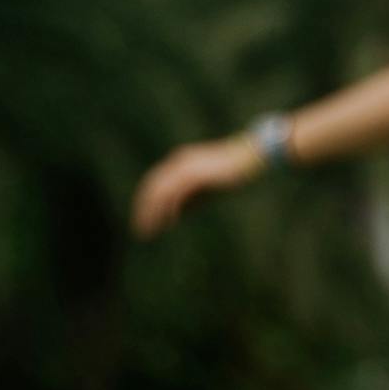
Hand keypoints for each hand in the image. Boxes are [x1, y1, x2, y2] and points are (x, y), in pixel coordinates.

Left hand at [132, 135, 264, 237]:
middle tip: (140, 229)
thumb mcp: (206, 190)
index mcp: (179, 163)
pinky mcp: (193, 173)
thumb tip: (173, 215)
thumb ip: (189, 200)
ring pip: (160, 191)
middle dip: (143, 209)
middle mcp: (178, 161)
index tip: (144, 220)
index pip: (155, 183)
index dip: (146, 203)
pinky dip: (167, 208)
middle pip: (152, 186)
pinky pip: (174, 193)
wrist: (248, 159)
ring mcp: (184, 166)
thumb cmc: (232, 175)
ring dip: (152, 212)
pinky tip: (167, 222)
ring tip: (148, 230)